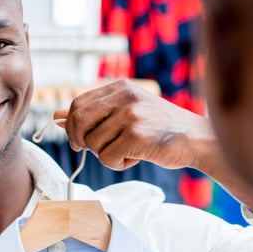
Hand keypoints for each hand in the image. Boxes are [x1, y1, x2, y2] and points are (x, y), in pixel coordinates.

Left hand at [55, 78, 252, 230]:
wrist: (197, 139)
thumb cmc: (161, 128)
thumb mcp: (128, 111)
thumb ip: (95, 112)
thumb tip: (56, 116)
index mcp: (120, 87)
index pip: (77, 104)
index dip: (72, 126)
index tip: (80, 141)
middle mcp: (124, 97)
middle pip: (78, 121)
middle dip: (80, 141)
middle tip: (94, 150)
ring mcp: (131, 116)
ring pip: (93, 144)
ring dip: (106, 155)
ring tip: (127, 151)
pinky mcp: (136, 136)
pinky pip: (108, 158)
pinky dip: (118, 164)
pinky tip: (136, 158)